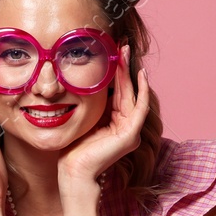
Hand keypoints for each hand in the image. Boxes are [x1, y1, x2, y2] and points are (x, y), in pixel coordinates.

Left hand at [57, 43, 149, 191]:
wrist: (73, 170)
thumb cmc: (73, 148)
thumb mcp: (84, 118)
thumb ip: (93, 103)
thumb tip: (90, 79)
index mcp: (116, 124)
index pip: (118, 93)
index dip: (117, 72)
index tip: (114, 52)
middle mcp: (127, 127)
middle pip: (127, 91)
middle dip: (124, 68)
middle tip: (122, 46)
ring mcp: (130, 131)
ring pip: (132, 95)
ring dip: (130, 73)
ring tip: (126, 53)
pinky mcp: (130, 134)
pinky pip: (140, 107)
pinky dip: (141, 90)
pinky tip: (139, 74)